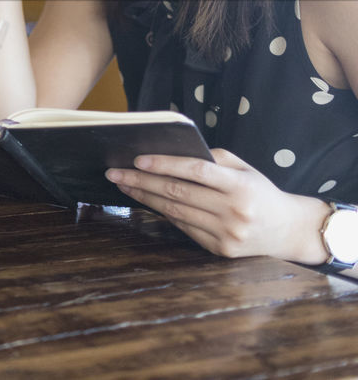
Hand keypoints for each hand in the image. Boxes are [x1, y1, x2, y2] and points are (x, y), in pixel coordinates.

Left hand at [107, 149, 330, 262]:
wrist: (288, 230)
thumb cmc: (261, 192)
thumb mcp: (245, 169)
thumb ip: (214, 159)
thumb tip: (173, 154)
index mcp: (241, 186)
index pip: (196, 170)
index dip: (164, 164)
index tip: (137, 160)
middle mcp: (234, 211)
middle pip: (178, 193)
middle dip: (142, 182)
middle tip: (115, 173)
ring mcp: (227, 234)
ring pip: (175, 212)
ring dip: (145, 198)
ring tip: (125, 186)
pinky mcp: (220, 250)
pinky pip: (184, 228)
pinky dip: (164, 214)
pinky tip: (147, 202)